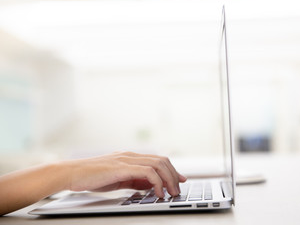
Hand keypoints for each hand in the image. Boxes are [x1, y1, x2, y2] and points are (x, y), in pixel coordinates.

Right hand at [65, 152, 186, 197]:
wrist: (72, 173)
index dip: (171, 170)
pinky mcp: (122, 167)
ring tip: (171, 192)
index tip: (180, 180)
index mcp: (131, 157)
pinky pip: (147, 172)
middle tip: (178, 189)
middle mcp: (131, 155)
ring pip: (158, 165)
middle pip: (162, 160)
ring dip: (168, 179)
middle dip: (174, 175)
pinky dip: (157, 182)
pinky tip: (157, 192)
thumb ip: (134, 180)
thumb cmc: (92, 177)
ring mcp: (127, 159)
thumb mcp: (118, 179)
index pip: (158, 160)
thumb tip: (149, 185)